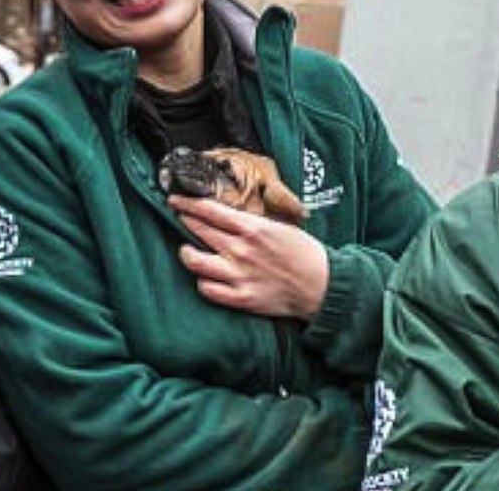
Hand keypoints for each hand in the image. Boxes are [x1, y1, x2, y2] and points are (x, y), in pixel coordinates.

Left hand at [169, 195, 327, 319]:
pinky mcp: (241, 297)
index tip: (176, 200)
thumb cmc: (304, 253)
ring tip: (186, 249)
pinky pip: (208, 289)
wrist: (322, 285)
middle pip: (199, 231)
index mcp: (252, 228)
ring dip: (186, 252)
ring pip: (195, 261)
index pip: (209, 211)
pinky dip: (202, 282)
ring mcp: (239, 275)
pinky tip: (205, 276)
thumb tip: (229, 215)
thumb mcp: (280, 226)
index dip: (188, 204)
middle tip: (179, 216)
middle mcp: (241, 250)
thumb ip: (253, 221)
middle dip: (185, 220)